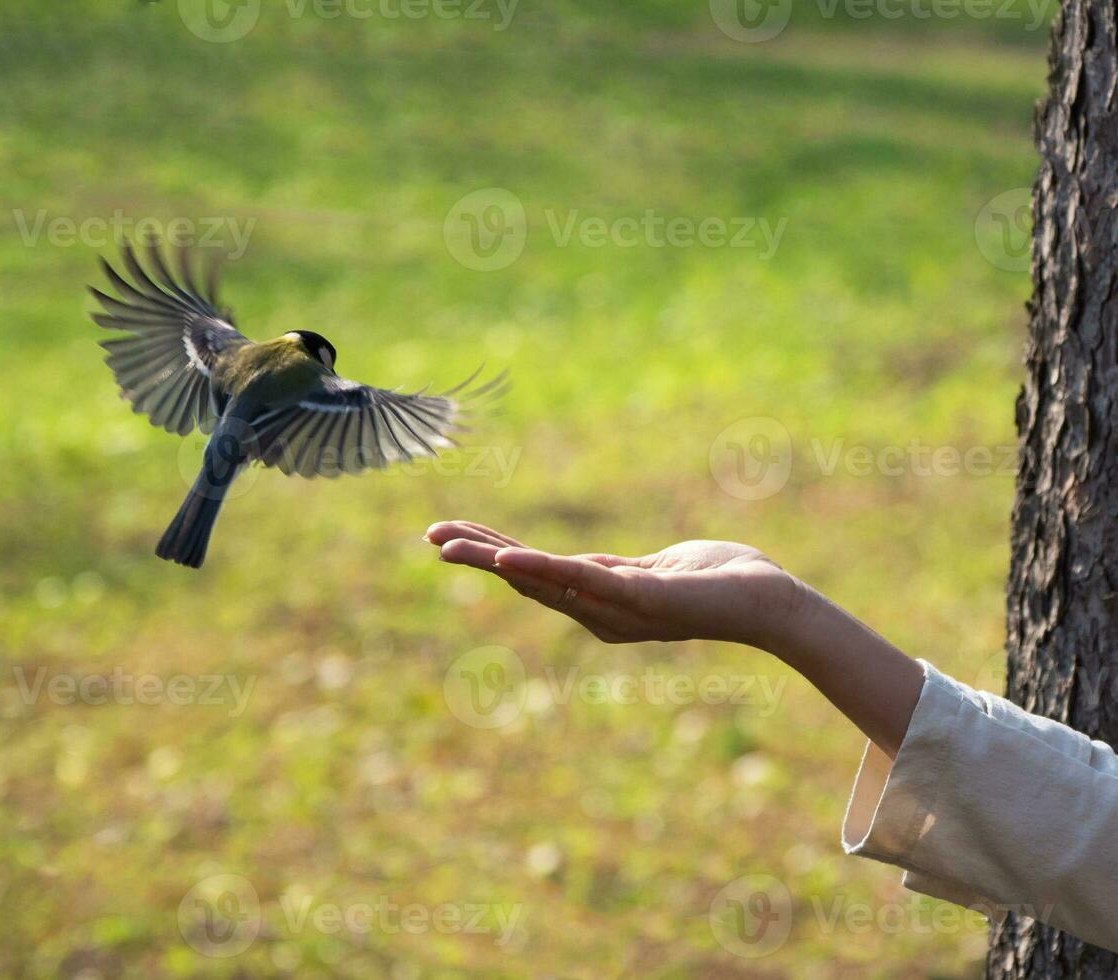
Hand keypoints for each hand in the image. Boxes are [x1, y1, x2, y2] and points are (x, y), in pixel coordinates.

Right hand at [425, 521, 804, 647]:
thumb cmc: (722, 583)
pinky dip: (542, 570)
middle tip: (430, 536)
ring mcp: (619, 608)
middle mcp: (601, 612)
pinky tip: (508, 559)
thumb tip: (584, 568)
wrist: (773, 603)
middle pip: (526, 579)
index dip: (491, 552)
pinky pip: (585, 580)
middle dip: (476, 556)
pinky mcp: (643, 597)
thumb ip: (615, 572)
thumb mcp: (654, 571)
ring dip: (493, 560)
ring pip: (544, 580)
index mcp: (600, 601)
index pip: (535, 572)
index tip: (449, 534)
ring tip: (450, 545)